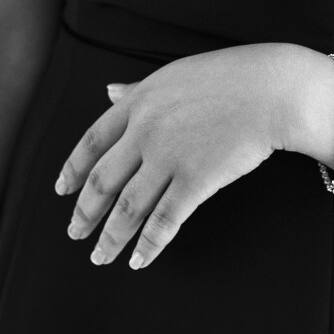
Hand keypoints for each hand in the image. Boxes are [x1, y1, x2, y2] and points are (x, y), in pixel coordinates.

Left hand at [54, 42, 322, 270]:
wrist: (272, 90)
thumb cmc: (230, 78)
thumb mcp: (174, 74)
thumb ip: (138, 88)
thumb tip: (109, 90)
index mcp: (137, 103)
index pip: (91, 142)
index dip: (72, 170)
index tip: (61, 191)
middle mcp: (145, 131)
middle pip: (102, 180)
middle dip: (84, 213)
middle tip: (74, 233)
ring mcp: (169, 157)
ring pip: (127, 207)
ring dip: (110, 237)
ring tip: (101, 257)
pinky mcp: (196, 180)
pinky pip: (164, 220)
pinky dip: (149, 244)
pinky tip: (139, 259)